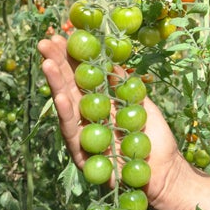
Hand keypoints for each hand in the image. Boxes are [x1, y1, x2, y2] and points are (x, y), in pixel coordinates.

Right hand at [38, 35, 183, 206]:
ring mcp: (83, 137)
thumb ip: (123, 85)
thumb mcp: (141, 104)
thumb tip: (110, 58)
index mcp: (101, 105)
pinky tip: (60, 96)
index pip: (81, 76)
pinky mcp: (82, 156)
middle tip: (44, 41)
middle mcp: (88, 119)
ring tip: (47, 62)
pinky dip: (66, 113)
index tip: (61, 35)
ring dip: (56, 84)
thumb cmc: (154, 140)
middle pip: (68, 87)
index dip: (71, 57)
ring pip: (66, 107)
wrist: (165, 173)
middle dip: (56, 64)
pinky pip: (73, 132)